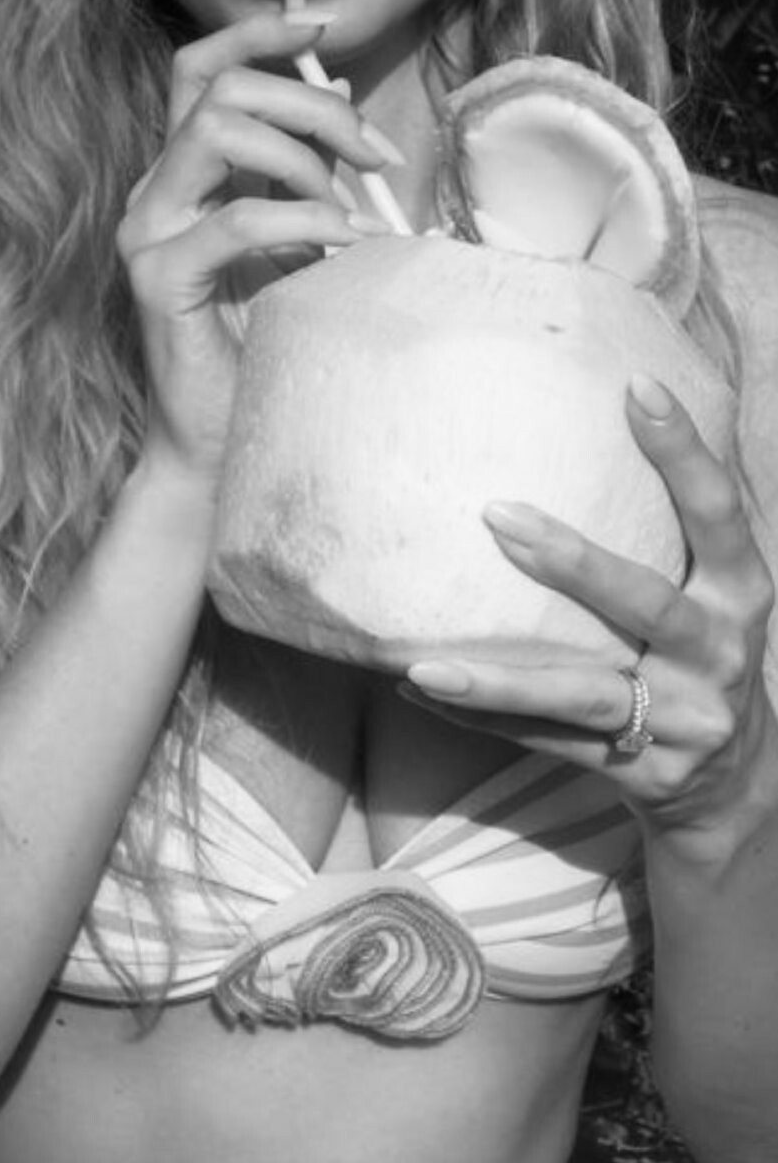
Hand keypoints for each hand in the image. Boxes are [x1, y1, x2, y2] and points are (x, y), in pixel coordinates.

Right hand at [119, 10, 393, 491]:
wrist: (220, 442)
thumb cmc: (263, 342)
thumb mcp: (299, 234)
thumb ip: (306, 163)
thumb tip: (340, 84)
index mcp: (183, 173)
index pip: (198, 69)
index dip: (255, 34)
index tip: (320, 27)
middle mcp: (155, 191)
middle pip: (216, 90)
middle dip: (306, 101)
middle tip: (373, 152)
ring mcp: (147, 232)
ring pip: (212, 133)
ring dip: (301, 155)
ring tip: (351, 206)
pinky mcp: (159, 280)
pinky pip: (234, 221)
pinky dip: (300, 220)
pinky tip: (342, 242)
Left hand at [401, 375, 777, 835]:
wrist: (737, 781)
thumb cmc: (703, 648)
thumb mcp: (715, 585)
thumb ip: (677, 518)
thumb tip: (619, 397)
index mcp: (741, 590)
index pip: (718, 511)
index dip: (683, 450)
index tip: (636, 386)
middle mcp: (720, 652)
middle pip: (645, 603)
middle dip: (574, 563)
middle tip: (496, 515)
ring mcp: (684, 718)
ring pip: (583, 696)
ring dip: (500, 680)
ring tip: (425, 664)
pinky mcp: (644, 772)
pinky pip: (552, 743)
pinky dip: (487, 720)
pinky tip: (424, 691)